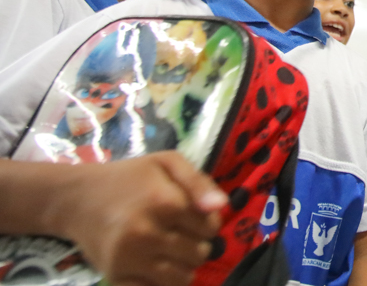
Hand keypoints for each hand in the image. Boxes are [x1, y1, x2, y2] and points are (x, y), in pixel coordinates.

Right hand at [55, 152, 226, 285]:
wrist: (77, 198)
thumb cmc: (129, 178)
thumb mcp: (167, 163)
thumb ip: (198, 181)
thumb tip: (220, 206)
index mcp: (163, 201)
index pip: (210, 226)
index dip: (208, 222)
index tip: (193, 216)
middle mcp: (146, 233)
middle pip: (200, 253)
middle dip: (197, 244)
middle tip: (180, 233)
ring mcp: (129, 258)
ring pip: (183, 278)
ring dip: (184, 266)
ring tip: (171, 250)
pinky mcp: (115, 277)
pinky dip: (162, 283)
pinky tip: (156, 265)